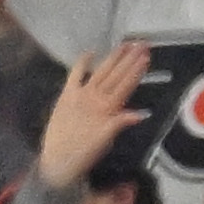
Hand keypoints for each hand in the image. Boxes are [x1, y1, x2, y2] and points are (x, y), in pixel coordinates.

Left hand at [32, 44, 152, 197]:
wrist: (58, 160)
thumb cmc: (84, 154)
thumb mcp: (105, 141)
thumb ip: (120, 123)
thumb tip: (140, 114)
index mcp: (106, 109)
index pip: (125, 85)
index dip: (136, 70)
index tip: (146, 57)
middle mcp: (94, 97)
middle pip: (115, 74)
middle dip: (129, 59)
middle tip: (141, 44)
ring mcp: (80, 94)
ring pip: (100, 72)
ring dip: (113, 58)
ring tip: (124, 45)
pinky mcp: (66, 95)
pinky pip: (74, 75)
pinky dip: (82, 64)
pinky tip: (90, 52)